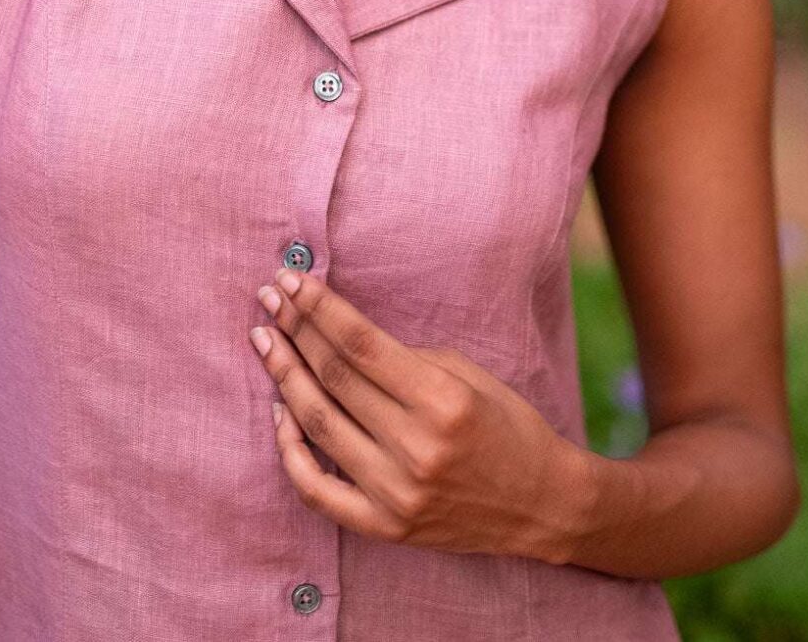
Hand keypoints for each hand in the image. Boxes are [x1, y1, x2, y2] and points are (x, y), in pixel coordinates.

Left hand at [249, 268, 574, 559]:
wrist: (541, 504)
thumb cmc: (506, 424)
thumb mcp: (466, 374)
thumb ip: (402, 359)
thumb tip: (337, 332)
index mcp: (441, 400)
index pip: (359, 344)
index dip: (318, 307)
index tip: (290, 280)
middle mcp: (415, 447)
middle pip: (333, 377)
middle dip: (295, 329)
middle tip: (269, 298)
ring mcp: (395, 493)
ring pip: (317, 424)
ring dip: (284, 375)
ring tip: (265, 339)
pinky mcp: (384, 527)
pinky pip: (316, 490)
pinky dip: (290, 449)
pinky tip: (279, 410)